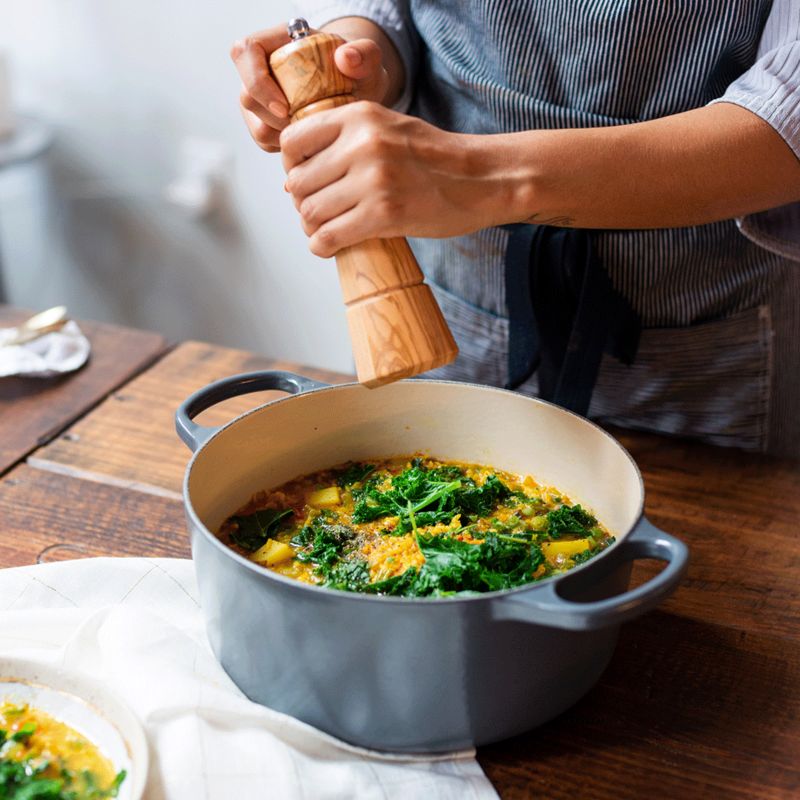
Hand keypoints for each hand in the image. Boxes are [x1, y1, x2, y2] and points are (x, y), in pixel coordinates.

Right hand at [231, 23, 390, 152]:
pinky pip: (268, 144)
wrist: (356, 93)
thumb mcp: (366, 59)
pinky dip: (290, 150)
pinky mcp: (266, 126)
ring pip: (258, 127)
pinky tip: (314, 145)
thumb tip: (346, 59)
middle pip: (249, 98)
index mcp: (273, 43)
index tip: (286, 108)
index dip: (258, 83)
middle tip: (310, 129)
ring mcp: (259, 101)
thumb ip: (364, 53)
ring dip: (286, 138)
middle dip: (277, 120)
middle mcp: (259, 72)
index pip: (245, 54)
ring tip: (317, 136)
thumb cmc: (356, 71)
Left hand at [281, 102, 513, 256]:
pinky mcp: (384, 214)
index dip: (293, 168)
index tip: (308, 182)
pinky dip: (322, 247)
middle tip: (320, 214)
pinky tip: (330, 247)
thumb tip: (292, 182)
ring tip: (328, 230)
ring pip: (310, 212)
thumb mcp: (389, 128)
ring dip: (313, 228)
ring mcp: (373, 180)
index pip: (293, 143)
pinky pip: (329, 237)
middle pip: (299, 184)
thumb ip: (345, 142)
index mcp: (359, 116)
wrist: (483, 179)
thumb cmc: (436, 159)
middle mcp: (362, 144)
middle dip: (303, 204)